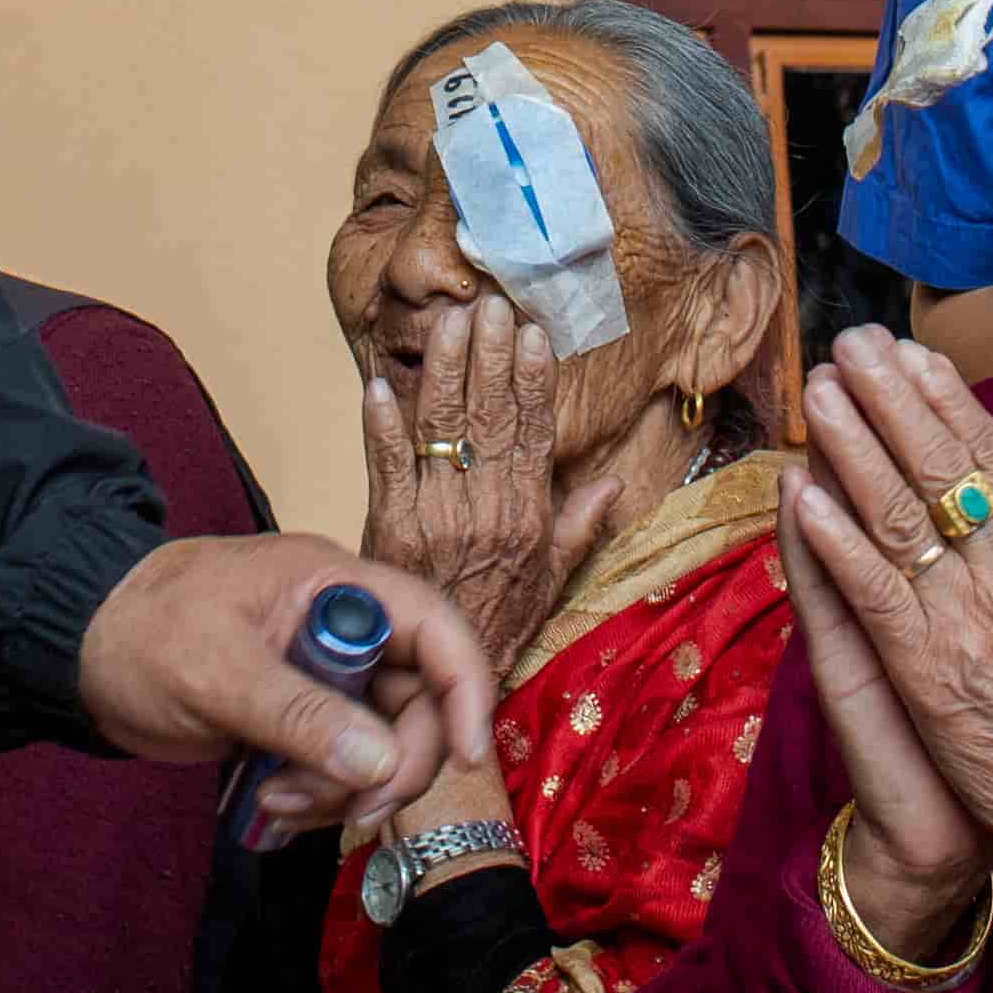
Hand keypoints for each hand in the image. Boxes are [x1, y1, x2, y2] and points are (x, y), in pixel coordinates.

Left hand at [80, 534, 495, 843]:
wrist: (80, 653)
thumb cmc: (141, 635)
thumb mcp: (216, 671)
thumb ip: (300, 714)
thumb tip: (384, 764)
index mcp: (337, 586)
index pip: (435, 626)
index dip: (466, 687)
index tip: (467, 754)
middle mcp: (345, 628)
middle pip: (419, 701)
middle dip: (392, 764)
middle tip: (349, 811)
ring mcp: (326, 677)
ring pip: (383, 745)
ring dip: (346, 790)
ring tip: (281, 802)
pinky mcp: (302, 720)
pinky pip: (344, 767)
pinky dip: (322, 797)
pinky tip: (274, 807)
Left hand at [355, 300, 610, 662]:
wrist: (442, 686)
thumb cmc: (497, 628)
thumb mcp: (552, 582)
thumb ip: (579, 527)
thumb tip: (615, 483)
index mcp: (529, 517)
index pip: (535, 434)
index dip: (534, 382)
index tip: (535, 334)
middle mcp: (489, 512)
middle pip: (490, 420)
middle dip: (489, 358)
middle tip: (489, 306)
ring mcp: (439, 519)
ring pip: (443, 430)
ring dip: (443, 371)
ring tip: (447, 322)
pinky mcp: (393, 529)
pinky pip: (388, 468)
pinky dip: (381, 427)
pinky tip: (377, 386)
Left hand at [787, 332, 992, 946]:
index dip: (947, 400)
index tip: (911, 351)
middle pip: (944, 467)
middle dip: (893, 399)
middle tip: (851, 343)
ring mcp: (970, 620)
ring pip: (903, 515)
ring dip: (855, 448)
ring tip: (821, 395)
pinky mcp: (930, 672)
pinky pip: (877, 592)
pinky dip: (837, 541)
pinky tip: (804, 496)